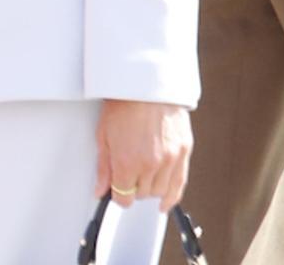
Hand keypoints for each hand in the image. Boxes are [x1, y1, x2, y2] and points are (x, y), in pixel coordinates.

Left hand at [94, 99, 191, 213]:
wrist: (146, 81)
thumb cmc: (123, 102)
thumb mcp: (104, 133)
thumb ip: (103, 167)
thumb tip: (100, 191)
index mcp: (127, 162)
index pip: (123, 198)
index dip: (118, 194)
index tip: (116, 188)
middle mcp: (150, 164)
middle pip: (141, 195)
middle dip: (133, 186)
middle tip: (129, 171)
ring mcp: (169, 158)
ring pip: (159, 191)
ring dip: (150, 186)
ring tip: (144, 172)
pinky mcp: (183, 151)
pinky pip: (179, 184)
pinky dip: (172, 196)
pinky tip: (165, 202)